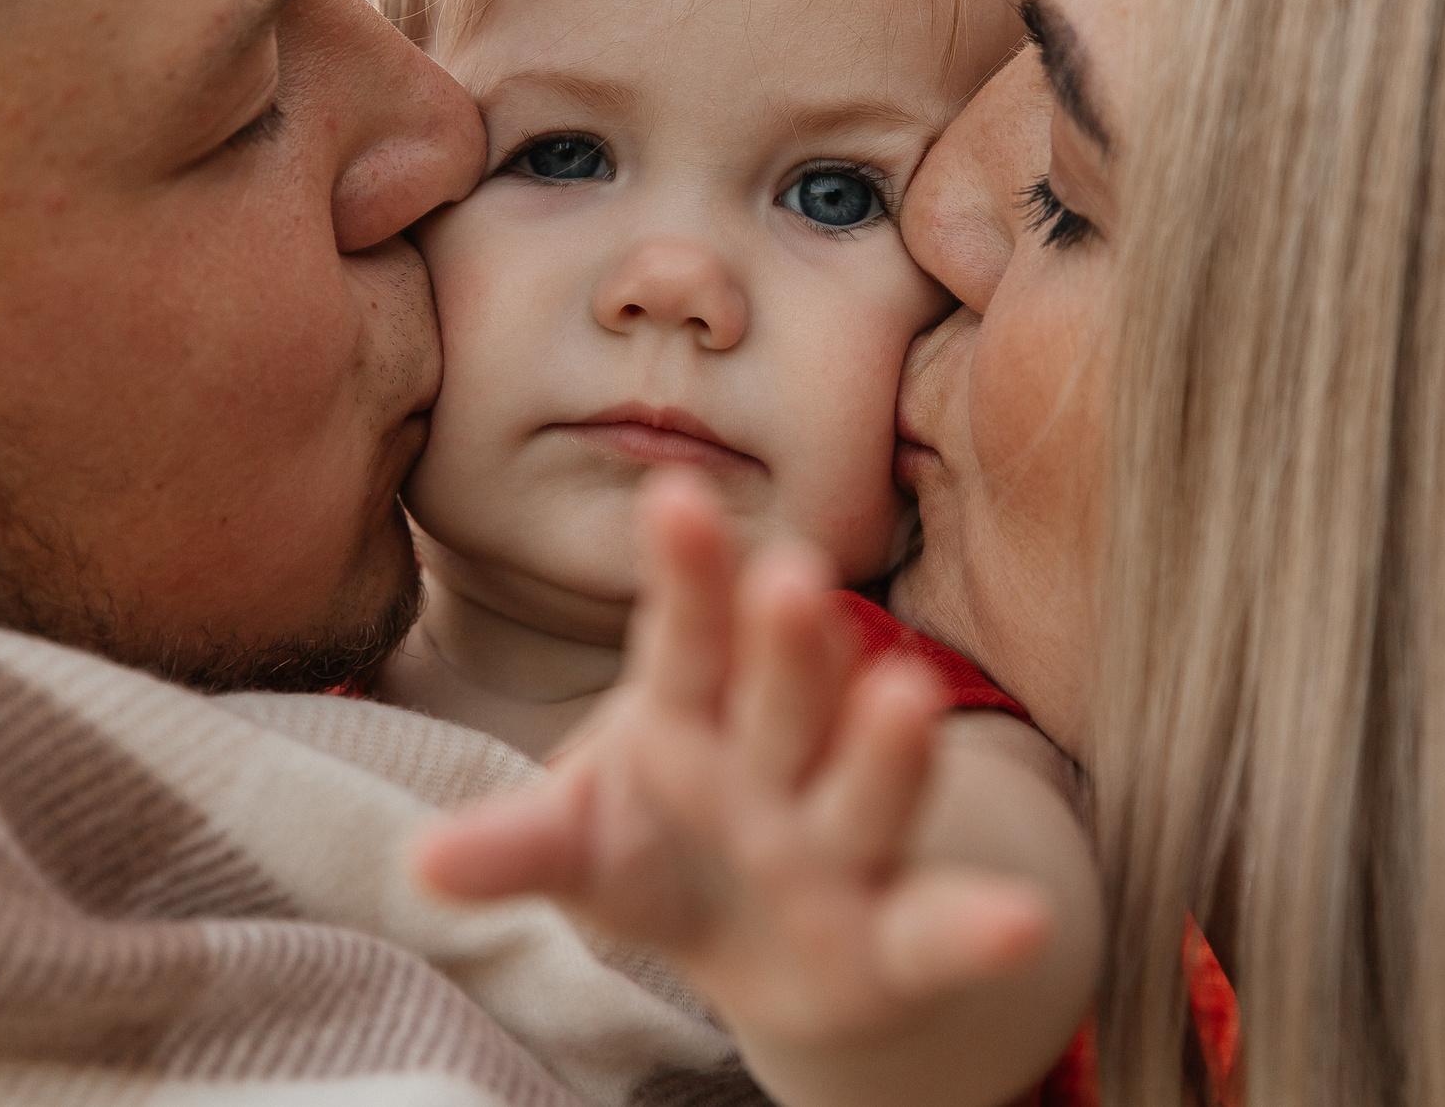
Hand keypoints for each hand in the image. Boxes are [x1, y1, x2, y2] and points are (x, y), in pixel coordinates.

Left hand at [411, 470, 1050, 1049]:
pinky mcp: (893, 939)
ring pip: (865, 791)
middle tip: (789, 578)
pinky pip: (939, 930)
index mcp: (696, 716)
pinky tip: (1025, 919)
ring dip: (886, 747)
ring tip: (907, 697)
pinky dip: (981, 927)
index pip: (687, 637)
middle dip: (787, 643)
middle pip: (785, 696)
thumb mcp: (587, 847)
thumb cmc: (668, 857)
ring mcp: (844, 844)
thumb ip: (520, 845)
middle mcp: (780, 760)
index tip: (674, 498)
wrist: (777, 946)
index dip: (685, 575)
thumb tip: (419, 859)